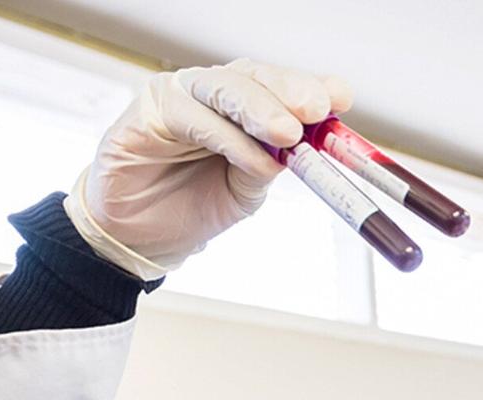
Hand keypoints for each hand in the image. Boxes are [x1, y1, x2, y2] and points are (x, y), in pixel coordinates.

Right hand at [64, 59, 352, 279]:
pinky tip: (253, 159)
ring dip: (261, 110)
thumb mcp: (246, 189)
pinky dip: (228, 139)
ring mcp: (178, 97)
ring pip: (225, 89)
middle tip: (316, 110)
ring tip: (290, 135)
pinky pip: (193, 118)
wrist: (141, 239)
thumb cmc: (192, 206)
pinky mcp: (147, 113)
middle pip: (255, 77)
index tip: (341, 99)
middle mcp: (211, 93)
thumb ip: (272, 163)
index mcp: (242, 105)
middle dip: (290, 91)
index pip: (281, 84)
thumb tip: (305, 146)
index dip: (312, 86)